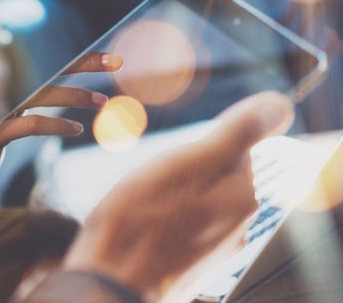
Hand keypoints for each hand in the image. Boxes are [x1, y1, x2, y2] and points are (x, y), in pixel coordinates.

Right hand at [0, 52, 122, 199]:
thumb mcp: (25, 125)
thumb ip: (48, 112)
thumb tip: (86, 109)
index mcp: (25, 92)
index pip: (57, 68)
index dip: (85, 61)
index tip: (114, 59)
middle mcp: (16, 96)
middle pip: (53, 72)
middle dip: (85, 64)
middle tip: (117, 62)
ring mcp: (6, 113)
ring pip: (44, 95)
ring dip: (75, 96)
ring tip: (102, 102)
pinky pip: (29, 125)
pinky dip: (54, 126)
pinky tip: (75, 129)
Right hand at [62, 91, 293, 300]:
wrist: (108, 283)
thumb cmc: (138, 223)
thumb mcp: (183, 164)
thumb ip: (234, 134)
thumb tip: (277, 102)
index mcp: (241, 196)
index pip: (234, 144)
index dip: (196, 143)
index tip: (168, 160)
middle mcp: (238, 224)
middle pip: (215, 170)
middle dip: (183, 166)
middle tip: (150, 182)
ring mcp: (216, 246)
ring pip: (197, 195)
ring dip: (171, 190)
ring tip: (142, 205)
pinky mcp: (194, 259)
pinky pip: (185, 220)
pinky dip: (165, 213)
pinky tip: (142, 223)